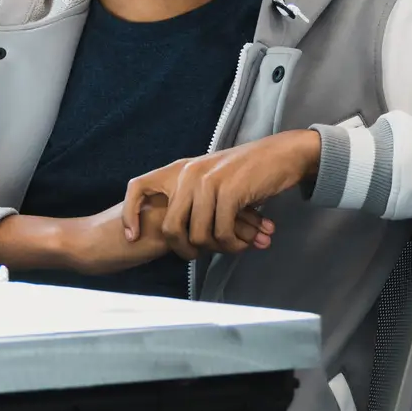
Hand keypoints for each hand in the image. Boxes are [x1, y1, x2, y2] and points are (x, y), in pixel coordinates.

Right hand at [32, 199, 268, 275]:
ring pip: (213, 217)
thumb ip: (179, 230)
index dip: (240, 212)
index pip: (215, 198)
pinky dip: (220, 241)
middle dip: (248, 220)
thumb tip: (205, 237)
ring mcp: (169, 209)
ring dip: (240, 231)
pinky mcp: (161, 226)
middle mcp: (173, 197)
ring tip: (260, 242)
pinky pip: (198, 233)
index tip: (263, 225)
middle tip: (269, 233)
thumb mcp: (155, 235)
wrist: (86, 245)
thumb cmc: (116, 242)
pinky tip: (233, 250)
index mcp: (173, 195)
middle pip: (221, 204)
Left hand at [120, 131, 316, 254]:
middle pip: (170, 227)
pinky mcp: (228, 192)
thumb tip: (177, 234)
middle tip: (202, 255)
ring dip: (217, 248)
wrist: (282, 155)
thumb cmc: (249, 173)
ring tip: (233, 246)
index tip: (133, 238)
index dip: (129, 214)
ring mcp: (207, 182)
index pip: (138, 187)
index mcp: (180, 170)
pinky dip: (233, 245)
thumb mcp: (212, 179)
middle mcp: (188, 174)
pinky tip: (244, 242)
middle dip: (185, 249)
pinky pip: (221, 233)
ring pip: (198, 235)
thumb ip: (192, 199)